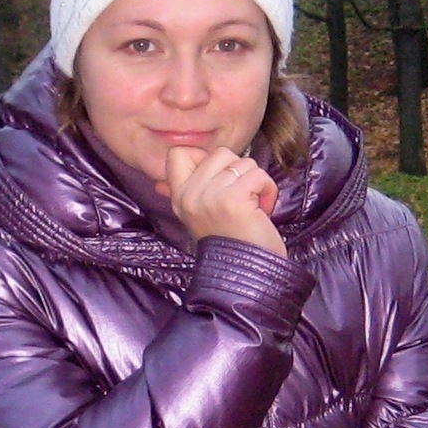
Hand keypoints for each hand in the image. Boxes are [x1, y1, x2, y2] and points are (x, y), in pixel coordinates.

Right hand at [162, 146, 285, 258]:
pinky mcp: (233, 199)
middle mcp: (189, 196)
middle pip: (220, 153)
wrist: (247, 274)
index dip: (204, 158)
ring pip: (244, 162)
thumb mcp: (199, 217)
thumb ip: (184, 195)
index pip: (178, 153)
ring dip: (257, 183)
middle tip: (240, 200)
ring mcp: (210, 196)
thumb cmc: (231, 244)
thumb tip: (158, 184)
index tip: (218, 182)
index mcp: (179, 198)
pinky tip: (262, 211)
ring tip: (252, 209)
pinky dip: (268, 191)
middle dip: (239, 172)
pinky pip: (259, 175)